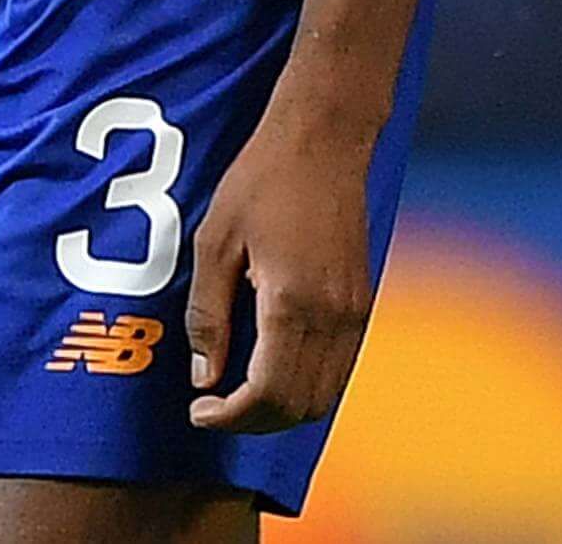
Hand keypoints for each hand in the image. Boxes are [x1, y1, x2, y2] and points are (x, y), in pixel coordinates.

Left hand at [183, 109, 376, 433]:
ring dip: (280, 409)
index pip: (269, 395)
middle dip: (253, 422)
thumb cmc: (263, 179)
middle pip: (299, 407)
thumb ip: (208, 315)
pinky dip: (304, 386)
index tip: (199, 411)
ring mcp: (354, 312)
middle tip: (213, 407)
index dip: (230, 418)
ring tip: (238, 393)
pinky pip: (337, 370)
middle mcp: (333, 316)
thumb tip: (204, 377)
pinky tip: (271, 366)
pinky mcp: (362, 303)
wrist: (324, 138)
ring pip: (324, 396)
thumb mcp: (215, 241)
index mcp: (293, 302)